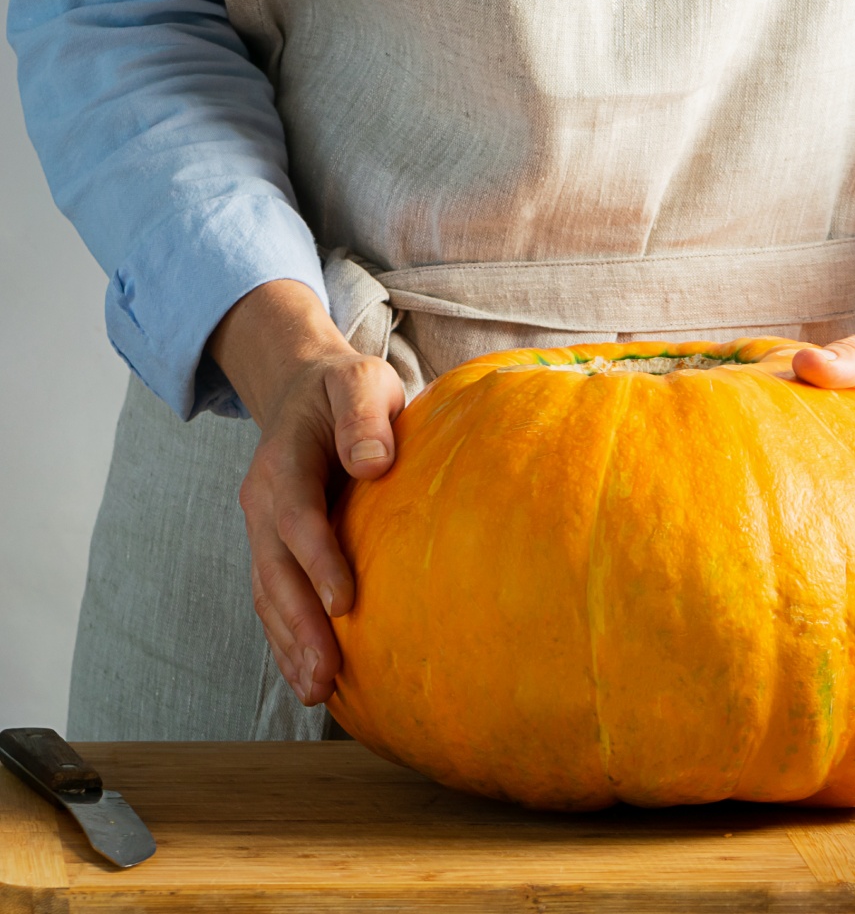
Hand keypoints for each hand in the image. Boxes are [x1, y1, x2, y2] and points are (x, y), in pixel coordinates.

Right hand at [208, 280, 404, 704]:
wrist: (307, 390)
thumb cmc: (345, 389)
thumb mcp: (360, 381)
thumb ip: (365, 416)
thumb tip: (373, 462)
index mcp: (284, 461)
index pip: (297, 517)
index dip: (318, 560)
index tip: (345, 603)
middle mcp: (264, 501)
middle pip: (275, 570)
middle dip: (298, 625)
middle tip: (325, 675)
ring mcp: (263, 529)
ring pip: (267, 594)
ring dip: (288, 645)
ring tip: (317, 692)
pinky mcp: (274, 548)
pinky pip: (273, 599)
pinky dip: (286, 640)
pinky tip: (309, 679)